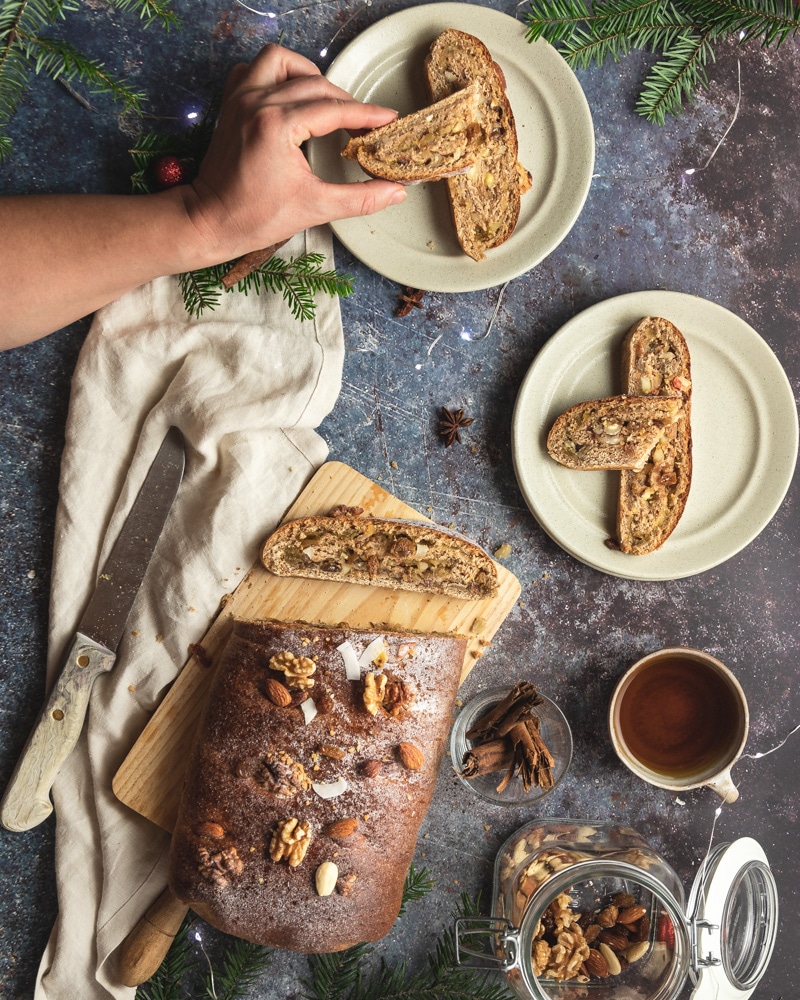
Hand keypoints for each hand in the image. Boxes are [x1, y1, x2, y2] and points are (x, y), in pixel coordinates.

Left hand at [182, 44, 406, 263]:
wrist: (210, 221)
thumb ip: (360, 198)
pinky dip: (275, 74)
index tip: (389, 119)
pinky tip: (290, 95)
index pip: (334, 110)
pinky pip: (254, 68)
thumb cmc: (254, 217)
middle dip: (345, 101)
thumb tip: (396, 191)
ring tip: (325, 101)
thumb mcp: (315, 208)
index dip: (367, 115)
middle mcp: (257, 102)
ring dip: (308, 75)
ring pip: (282, 62)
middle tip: (364, 124)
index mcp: (277, 125)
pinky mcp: (231, 104)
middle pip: (315, 84)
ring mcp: (241, 99)